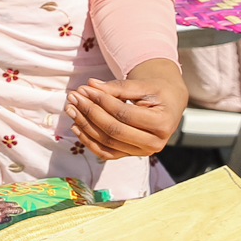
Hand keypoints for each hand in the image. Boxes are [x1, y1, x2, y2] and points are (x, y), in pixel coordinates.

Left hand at [64, 58, 187, 159]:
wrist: (169, 104)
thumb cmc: (157, 92)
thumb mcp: (143, 85)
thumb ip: (118, 87)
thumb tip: (90, 85)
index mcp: (162, 123)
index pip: (124, 114)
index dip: (102, 101)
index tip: (85, 89)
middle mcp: (154, 143)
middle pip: (114, 131)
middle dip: (90, 113)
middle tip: (73, 97)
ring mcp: (142, 152)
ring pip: (107, 143)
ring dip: (85, 126)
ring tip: (71, 108)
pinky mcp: (131, 155)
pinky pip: (106, 153)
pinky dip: (89, 141)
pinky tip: (76, 126)